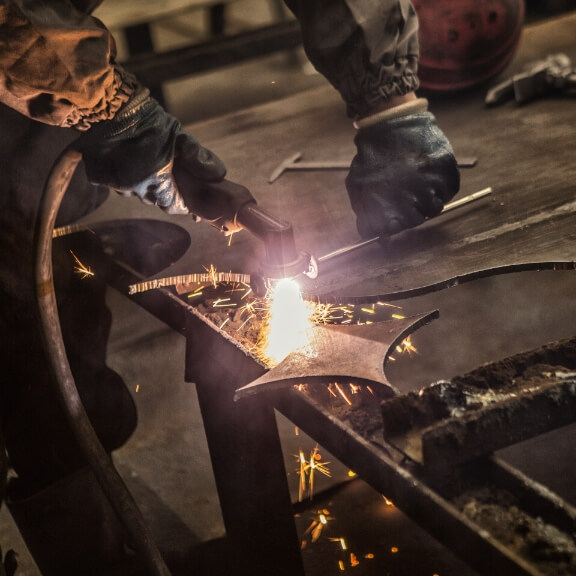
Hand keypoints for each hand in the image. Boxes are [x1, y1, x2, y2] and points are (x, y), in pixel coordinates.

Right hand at [75, 87, 225, 214]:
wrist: (107, 105)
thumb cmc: (147, 122)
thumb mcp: (178, 137)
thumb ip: (198, 157)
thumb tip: (219, 174)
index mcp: (157, 184)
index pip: (173, 205)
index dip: (182, 202)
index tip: (187, 196)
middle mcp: (136, 189)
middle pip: (155, 199)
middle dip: (164, 191)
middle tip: (170, 176)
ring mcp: (116, 184)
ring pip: (135, 191)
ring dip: (144, 183)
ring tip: (149, 166)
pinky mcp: (99, 176)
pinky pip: (116, 183)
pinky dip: (125, 175)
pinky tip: (129, 161)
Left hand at [346, 100, 459, 238]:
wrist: (390, 123)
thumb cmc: (372, 157)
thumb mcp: (358, 185)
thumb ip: (364, 211)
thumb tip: (371, 230)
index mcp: (387, 209)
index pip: (390, 232)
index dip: (389, 225)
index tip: (389, 216)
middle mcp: (411, 203)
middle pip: (416, 221)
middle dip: (409, 212)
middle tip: (403, 195)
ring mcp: (430, 188)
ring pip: (434, 208)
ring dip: (426, 199)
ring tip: (415, 182)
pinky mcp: (446, 172)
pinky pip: (449, 191)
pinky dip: (441, 186)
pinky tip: (428, 175)